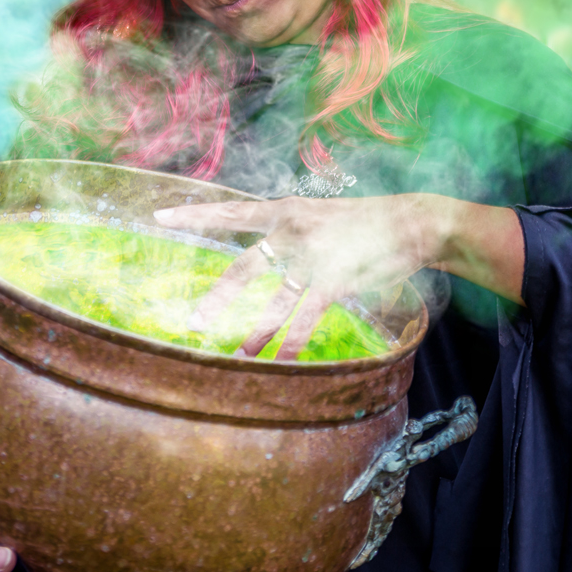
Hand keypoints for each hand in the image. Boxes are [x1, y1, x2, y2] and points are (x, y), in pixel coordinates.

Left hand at [154, 194, 522, 358]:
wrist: (411, 222)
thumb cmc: (362, 221)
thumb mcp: (317, 214)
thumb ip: (289, 230)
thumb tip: (264, 251)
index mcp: (284, 210)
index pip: (230, 212)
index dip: (195, 215)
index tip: (160, 215)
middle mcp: (292, 232)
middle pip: (242, 268)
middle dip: (217, 299)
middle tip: (193, 323)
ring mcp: (313, 257)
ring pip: (274, 302)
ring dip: (256, 333)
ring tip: (238, 356)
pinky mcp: (335, 281)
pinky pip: (306, 318)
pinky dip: (293, 342)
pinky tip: (282, 361)